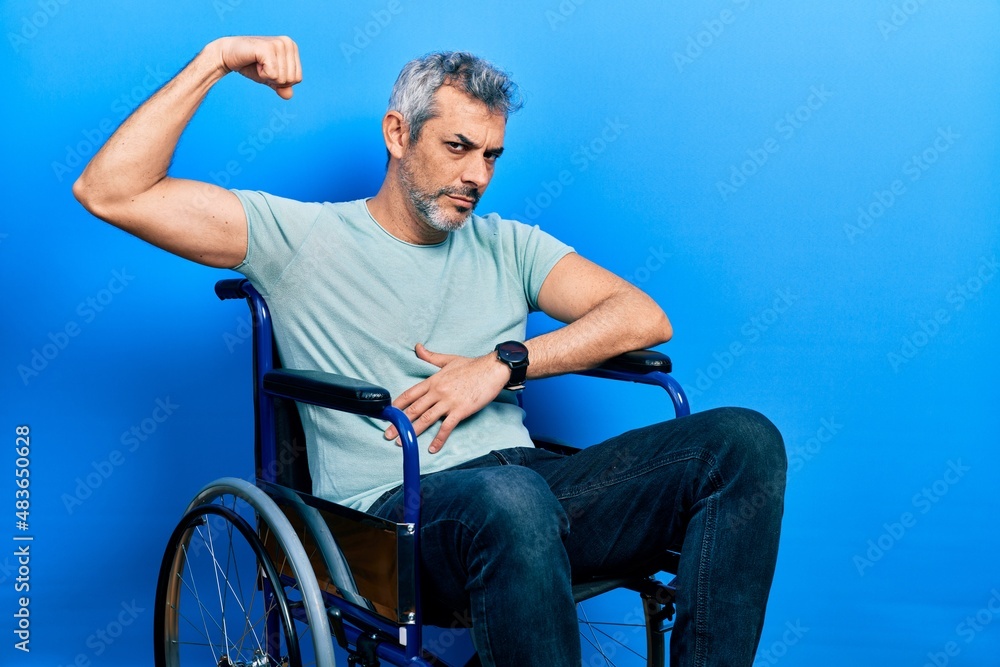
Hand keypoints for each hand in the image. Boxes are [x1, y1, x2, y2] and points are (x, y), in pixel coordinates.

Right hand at [211, 36, 301, 98]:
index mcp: (292, 47)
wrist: (228, 55)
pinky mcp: (268, 48)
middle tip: (261, 66)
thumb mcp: (270, 78)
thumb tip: (289, 95)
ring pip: (282, 78)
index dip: (281, 81)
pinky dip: (262, 74)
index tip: (268, 68)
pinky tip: (255, 62)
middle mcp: (288, 43)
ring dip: (267, 76)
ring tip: (258, 63)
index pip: (297, 79)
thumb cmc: (251, 65)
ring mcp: (278, 44)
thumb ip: (282, 87)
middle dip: (274, 79)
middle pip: (291, 79)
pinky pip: (272, 74)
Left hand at [384, 343, 509, 452]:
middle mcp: (438, 391)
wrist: (493, 369)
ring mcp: (449, 402)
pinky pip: (446, 427)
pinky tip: (432, 448)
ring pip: (426, 419)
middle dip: (399, 423)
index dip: (397, 405)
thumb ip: (430, 357)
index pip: (410, 394)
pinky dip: (438, 439)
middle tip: (387, 434)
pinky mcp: (461, 410)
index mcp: (433, 380)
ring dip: (413, 432)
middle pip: (414, 409)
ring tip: (403, 442)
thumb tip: (417, 347)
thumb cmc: (472, 365)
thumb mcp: (448, 359)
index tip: (388, 414)